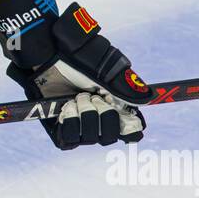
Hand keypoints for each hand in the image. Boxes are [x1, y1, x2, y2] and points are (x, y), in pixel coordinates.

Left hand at [7, 2, 150, 148]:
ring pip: (90, 138)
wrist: (49, 57)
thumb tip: (149, 97)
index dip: (131, 129)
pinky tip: (66, 107)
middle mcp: (97, 119)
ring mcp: (78, 126)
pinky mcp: (59, 129)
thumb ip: (127, 87)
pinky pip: (70, 140)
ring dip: (85, 115)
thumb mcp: (107, 71)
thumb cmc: (78, 60)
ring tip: (76, 97)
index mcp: (113, 107)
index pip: (130, 130)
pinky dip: (70, 123)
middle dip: (103, 116)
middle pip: (109, 137)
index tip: (129, 120)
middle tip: (93, 96)